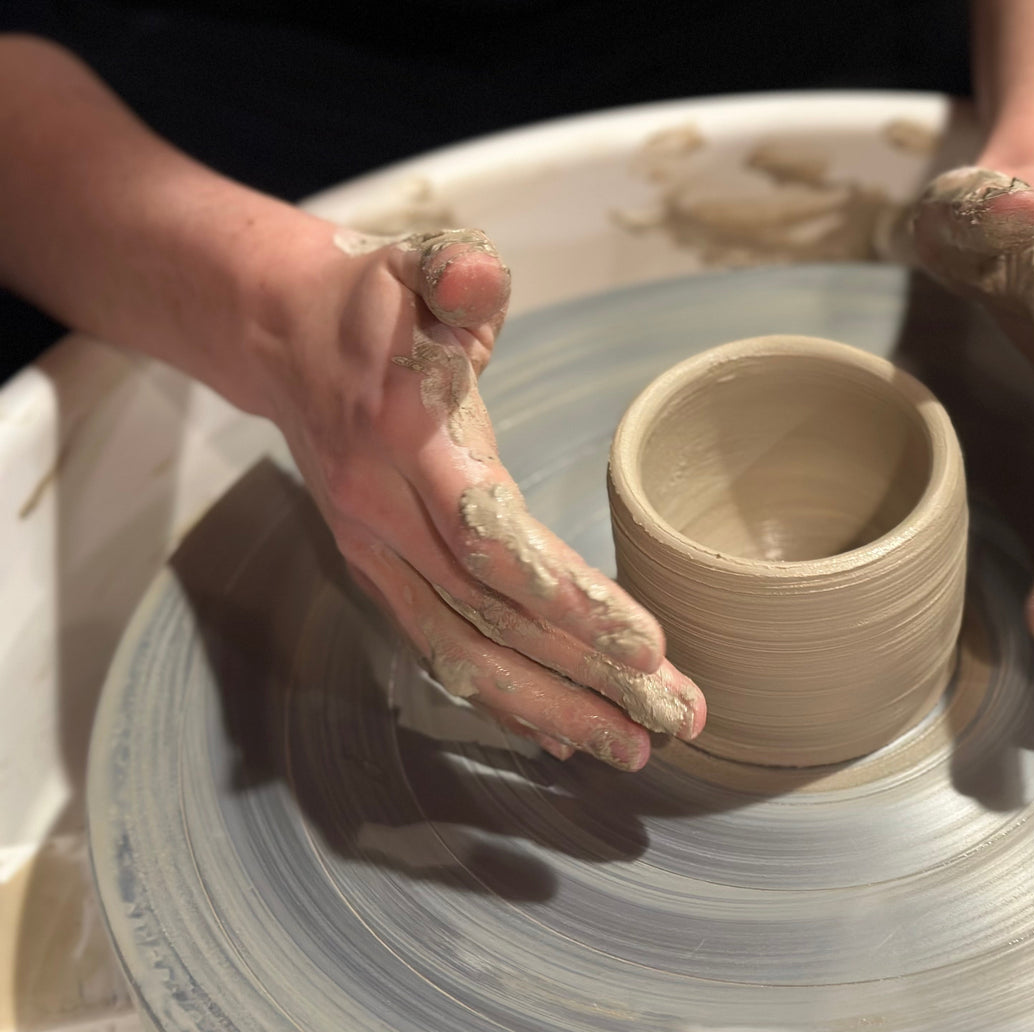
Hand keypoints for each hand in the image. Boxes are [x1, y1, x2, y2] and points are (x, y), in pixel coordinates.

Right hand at [260, 227, 705, 767]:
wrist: (281, 336)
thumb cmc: (373, 301)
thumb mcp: (415, 263)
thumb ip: (454, 271)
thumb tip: (480, 275)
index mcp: (403, 441)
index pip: (490, 540)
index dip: (568, 599)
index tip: (648, 645)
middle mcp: (382, 515)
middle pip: (492, 619)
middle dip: (586, 677)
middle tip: (674, 718)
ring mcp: (375, 554)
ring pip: (465, 652)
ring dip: (552, 706)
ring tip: (633, 746)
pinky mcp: (381, 573)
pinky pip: (441, 648)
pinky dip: (500, 696)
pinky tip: (561, 731)